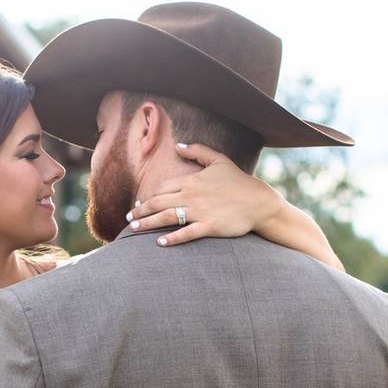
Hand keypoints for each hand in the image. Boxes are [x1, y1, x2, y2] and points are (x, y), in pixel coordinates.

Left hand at [126, 143, 283, 246]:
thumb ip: (197, 151)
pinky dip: (171, 238)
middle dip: (140, 210)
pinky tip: (160, 242)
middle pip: (158, 203)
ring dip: (147, 223)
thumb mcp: (219, 160)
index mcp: (192, 180)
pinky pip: (186, 233)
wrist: (259, 201)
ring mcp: (199, 212)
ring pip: (166, 217)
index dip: (148, 196)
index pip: (163, 188)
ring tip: (133, 228)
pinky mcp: (209, 226)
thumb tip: (178, 145)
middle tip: (128, 217)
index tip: (139, 202)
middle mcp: (191, 196)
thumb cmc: (239, 181)